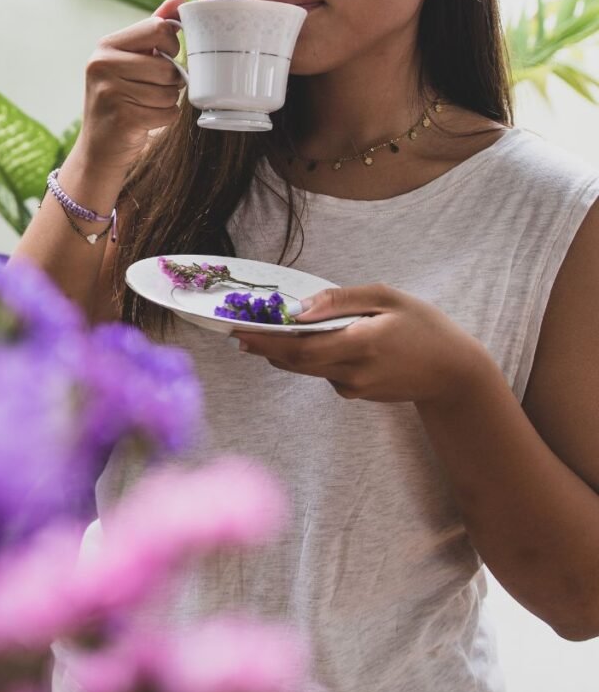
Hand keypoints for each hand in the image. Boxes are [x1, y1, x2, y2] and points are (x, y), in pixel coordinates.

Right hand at [74, 0, 186, 173]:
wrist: (98, 148)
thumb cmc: (120, 99)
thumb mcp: (130, 60)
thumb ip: (152, 29)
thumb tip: (178, 0)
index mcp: (106, 46)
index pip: (159, 28)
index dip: (172, 46)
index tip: (163, 58)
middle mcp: (102, 65)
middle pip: (167, 65)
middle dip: (171, 80)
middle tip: (153, 89)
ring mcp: (110, 92)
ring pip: (170, 91)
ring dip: (168, 102)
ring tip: (147, 105)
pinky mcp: (122, 118)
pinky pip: (167, 113)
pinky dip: (164, 119)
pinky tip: (146, 120)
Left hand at [231, 284, 492, 404]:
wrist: (455, 374)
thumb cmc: (423, 326)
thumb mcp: (386, 298)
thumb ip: (339, 301)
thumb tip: (297, 308)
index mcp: (360, 344)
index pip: (300, 347)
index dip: (266, 341)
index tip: (238, 331)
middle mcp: (352, 372)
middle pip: (295, 361)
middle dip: (263, 347)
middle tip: (236, 332)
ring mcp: (353, 387)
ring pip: (306, 368)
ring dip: (282, 352)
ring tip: (259, 333)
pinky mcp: (354, 393)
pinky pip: (323, 372)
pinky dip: (312, 356)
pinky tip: (318, 340)